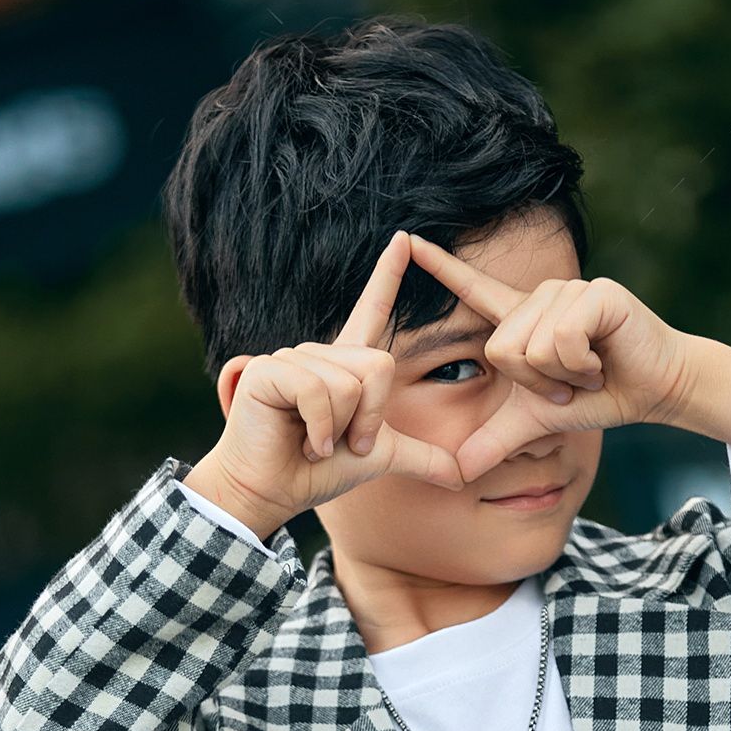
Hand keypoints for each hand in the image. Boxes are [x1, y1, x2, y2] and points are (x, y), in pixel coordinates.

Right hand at [183, 231, 462, 536]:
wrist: (269, 492)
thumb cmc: (315, 471)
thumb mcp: (377, 459)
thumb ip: (421, 458)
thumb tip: (462, 476)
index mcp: (344, 364)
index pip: (372, 309)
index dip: (388, 275)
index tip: (404, 239)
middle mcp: (319, 353)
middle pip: (377, 367)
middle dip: (369, 418)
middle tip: (342, 443)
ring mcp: (292, 358)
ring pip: (348, 384)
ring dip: (340, 428)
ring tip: (315, 442)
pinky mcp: (268, 370)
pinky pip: (319, 392)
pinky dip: (320, 429)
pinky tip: (303, 442)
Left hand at [404, 234, 729, 480]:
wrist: (655, 390)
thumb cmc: (599, 396)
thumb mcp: (536, 420)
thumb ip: (494, 441)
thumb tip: (456, 473)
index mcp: (522, 319)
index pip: (473, 289)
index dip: (440, 267)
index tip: (406, 241)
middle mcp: (540, 298)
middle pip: (501, 349)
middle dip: (535, 383)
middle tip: (569, 382)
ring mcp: (568, 291)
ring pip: (532, 347)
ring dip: (563, 376)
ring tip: (589, 369)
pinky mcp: (595, 294)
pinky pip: (561, 339)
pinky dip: (581, 365)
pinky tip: (603, 360)